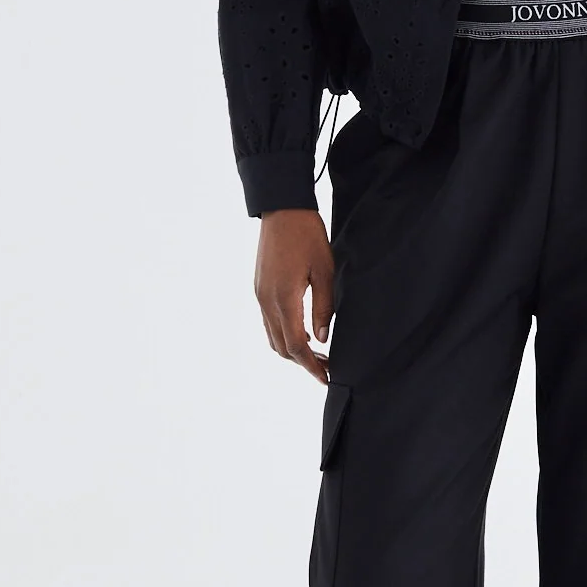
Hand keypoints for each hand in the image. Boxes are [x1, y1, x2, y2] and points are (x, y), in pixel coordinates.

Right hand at [254, 209, 334, 383]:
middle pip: (281, 347)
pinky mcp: (259, 288)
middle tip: (327, 368)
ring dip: (292, 350)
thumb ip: (323, 308)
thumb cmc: (307, 236)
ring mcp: (260, 295)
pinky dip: (284, 334)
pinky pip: (269, 322)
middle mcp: (266, 301)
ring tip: (317, 354)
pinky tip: (303, 333)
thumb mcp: (324, 271)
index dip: (312, 365)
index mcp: (283, 298)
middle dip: (303, 362)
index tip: (327, 377)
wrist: (282, 208)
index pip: (295, 346)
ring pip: (272, 336)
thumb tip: (321, 339)